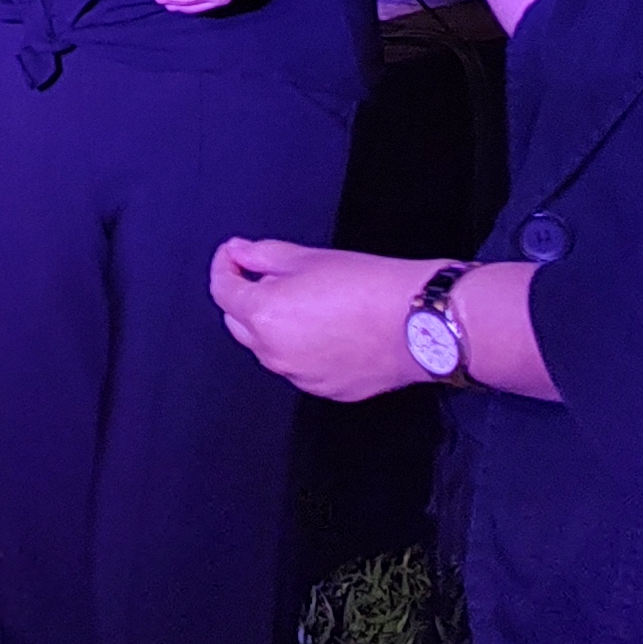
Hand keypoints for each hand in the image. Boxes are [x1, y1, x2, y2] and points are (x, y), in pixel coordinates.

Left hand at [211, 239, 432, 401]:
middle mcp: (274, 353)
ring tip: (312, 303)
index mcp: (263, 316)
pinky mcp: (325, 390)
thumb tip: (238, 253)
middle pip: (239, 323)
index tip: (233, 255)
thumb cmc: (370, 287)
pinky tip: (330, 329)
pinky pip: (300, 366)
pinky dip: (303, 348)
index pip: (222, 290)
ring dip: (276, 327)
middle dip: (247, 299)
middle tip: (271, 276)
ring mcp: (299, 376)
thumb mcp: (309, 258)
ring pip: (270, 348)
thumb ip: (263, 256)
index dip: (224, 267)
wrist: (420, 322)